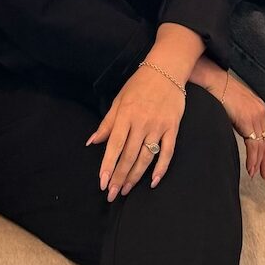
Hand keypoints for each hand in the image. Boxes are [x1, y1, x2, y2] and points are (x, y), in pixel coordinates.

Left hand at [88, 64, 185, 198]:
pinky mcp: (172, 128)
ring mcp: (158, 126)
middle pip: (129, 156)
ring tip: (125, 190)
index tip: (102, 181)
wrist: (166, 70)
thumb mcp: (118, 100)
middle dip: (119, 177)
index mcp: (125, 115)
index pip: (114, 145)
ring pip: (146, 157)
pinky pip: (167, 152)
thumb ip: (107, 123)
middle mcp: (141, 122)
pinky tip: (153, 181)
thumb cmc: (138, 85)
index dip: (108, 165)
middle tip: (111, 194)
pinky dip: (161, 169)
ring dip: (135, 176)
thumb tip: (92, 142)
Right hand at [190, 57, 264, 181]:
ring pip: (263, 147)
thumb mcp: (235, 105)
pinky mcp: (247, 121)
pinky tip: (251, 169)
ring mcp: (255, 117)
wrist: (213, 81)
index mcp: (259, 108)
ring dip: (261, 164)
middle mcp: (261, 112)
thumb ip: (240, 117)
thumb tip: (239, 128)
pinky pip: (253, 146)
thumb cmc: (219, 91)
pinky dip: (253, 160)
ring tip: (260, 176)